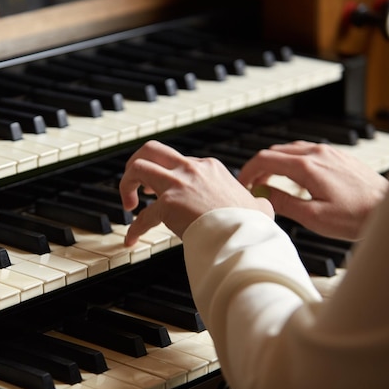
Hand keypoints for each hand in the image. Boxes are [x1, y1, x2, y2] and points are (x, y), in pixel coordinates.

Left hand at [119, 140, 273, 245]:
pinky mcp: (168, 204)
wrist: (245, 238)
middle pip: (151, 150)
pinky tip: (131, 238)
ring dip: (127, 184)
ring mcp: (178, 184)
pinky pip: (142, 215)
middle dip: (136, 163)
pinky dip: (134, 228)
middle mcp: (191, 169)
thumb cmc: (251, 226)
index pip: (176, 162)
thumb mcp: (258, 205)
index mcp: (209, 167)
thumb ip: (256, 201)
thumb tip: (262, 205)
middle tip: (135, 184)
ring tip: (129, 204)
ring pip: (138, 167)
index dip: (165, 175)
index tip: (158, 190)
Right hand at [237, 141, 388, 239]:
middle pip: (275, 152)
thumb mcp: (312, 216)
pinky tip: (295, 179)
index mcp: (306, 167)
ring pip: (290, 150)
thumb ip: (283, 203)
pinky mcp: (337, 156)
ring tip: (271, 183)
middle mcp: (316, 153)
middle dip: (259, 168)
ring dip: (275, 164)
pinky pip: (306, 152)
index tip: (242, 184)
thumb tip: (262, 195)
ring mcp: (328, 152)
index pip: (264, 159)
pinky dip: (292, 162)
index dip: (248, 171)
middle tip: (254, 187)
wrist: (386, 209)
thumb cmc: (356, 216)